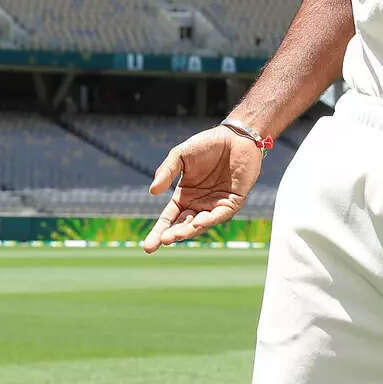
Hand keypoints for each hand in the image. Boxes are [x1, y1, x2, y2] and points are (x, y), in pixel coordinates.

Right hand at [141, 124, 264, 253]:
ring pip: (200, 223)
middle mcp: (199, 205)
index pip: (169, 218)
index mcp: (184, 196)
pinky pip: (219, 215)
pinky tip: (198, 223)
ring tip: (175, 235)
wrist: (234, 137)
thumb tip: (152, 192)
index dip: (159, 231)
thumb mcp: (180, 155)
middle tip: (162, 241)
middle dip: (172, 235)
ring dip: (189, 230)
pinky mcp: (232, 202)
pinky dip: (209, 220)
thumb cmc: (207, 144)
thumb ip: (167, 171)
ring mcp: (215, 205)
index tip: (148, 246)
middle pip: (182, 225)